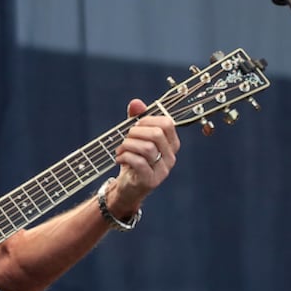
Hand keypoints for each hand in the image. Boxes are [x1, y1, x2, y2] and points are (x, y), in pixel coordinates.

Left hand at [110, 98, 180, 213]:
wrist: (128, 188)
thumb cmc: (134, 159)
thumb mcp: (136, 138)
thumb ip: (137, 119)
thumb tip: (136, 103)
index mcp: (171, 144)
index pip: (167, 123)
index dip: (147, 120)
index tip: (135, 126)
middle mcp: (171, 157)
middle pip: (156, 134)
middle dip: (135, 132)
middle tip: (125, 139)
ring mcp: (162, 170)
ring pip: (147, 148)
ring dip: (128, 145)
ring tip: (120, 150)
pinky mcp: (150, 181)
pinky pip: (139, 162)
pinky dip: (125, 157)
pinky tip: (119, 159)